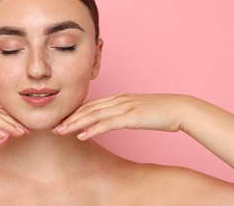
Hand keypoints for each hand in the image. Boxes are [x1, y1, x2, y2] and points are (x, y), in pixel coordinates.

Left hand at [53, 93, 192, 139]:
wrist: (178, 108)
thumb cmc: (158, 111)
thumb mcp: (136, 109)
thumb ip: (122, 112)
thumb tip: (111, 119)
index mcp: (118, 98)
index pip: (90, 105)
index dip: (74, 113)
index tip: (62, 121)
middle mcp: (117, 100)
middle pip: (87, 109)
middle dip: (69, 119)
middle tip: (54, 127)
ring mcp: (123, 107)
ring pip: (93, 115)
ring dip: (75, 124)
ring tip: (61, 132)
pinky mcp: (130, 116)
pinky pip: (107, 124)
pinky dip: (92, 130)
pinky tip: (81, 136)